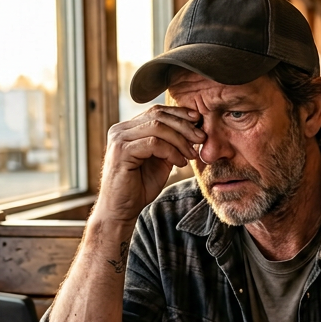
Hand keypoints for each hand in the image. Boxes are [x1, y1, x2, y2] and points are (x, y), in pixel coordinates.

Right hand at [95, 105, 206, 222]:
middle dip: (184, 125)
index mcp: (128, 128)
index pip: (157, 111)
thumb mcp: (160, 160)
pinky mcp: (121, 151)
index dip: (179, 114)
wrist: (121, 210)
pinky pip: (153, 143)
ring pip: (157, 127)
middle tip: (201, 138)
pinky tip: (180, 163)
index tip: (198, 121)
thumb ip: (171, 144)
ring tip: (191, 154)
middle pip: (158, 115)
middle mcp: (120, 130)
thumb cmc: (139, 187)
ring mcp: (119, 139)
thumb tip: (194, 128)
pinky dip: (171, 151)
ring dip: (180, 140)